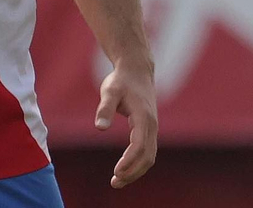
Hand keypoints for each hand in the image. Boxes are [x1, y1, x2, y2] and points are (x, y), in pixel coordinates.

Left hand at [96, 58, 157, 188]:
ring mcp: (153, 127)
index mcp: (143, 116)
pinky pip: (149, 151)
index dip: (129, 161)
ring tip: (117, 180)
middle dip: (133, 172)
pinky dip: (139, 163)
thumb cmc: (121, 80)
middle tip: (114, 182)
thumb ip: (105, 109)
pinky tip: (125, 168)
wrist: (137, 69)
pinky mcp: (150, 128)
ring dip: (136, 171)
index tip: (116, 172)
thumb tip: (100, 128)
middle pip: (147, 155)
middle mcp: (152, 124)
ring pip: (150, 156)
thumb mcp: (109, 91)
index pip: (140, 145)